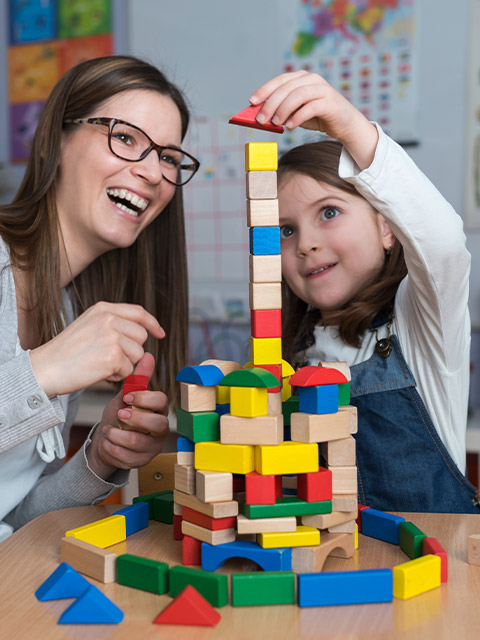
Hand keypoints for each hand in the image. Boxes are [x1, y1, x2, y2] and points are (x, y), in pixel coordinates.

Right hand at [30, 301, 164, 397]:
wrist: (45, 368)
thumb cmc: (65, 352)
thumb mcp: (89, 325)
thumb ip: (113, 322)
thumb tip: (143, 331)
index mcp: (103, 309)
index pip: (138, 312)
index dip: (152, 323)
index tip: (160, 333)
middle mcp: (109, 319)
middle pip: (141, 336)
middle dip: (132, 351)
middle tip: (109, 357)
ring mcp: (112, 337)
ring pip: (138, 354)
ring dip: (124, 364)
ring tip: (100, 364)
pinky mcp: (113, 356)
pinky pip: (129, 370)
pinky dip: (117, 376)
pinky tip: (99, 372)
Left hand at [86, 353, 168, 477]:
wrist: (105, 440)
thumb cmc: (119, 415)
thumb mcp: (125, 396)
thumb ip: (137, 379)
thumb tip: (148, 354)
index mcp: (158, 409)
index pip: (162, 401)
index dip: (145, 399)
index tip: (127, 397)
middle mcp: (160, 427)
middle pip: (158, 424)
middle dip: (137, 419)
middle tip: (120, 415)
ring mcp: (153, 446)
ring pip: (141, 442)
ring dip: (119, 436)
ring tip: (107, 430)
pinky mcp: (143, 461)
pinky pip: (129, 457)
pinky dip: (114, 449)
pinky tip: (108, 443)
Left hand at [249, 71, 378, 169]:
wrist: (343, 123)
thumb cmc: (316, 116)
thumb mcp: (295, 112)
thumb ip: (281, 111)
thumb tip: (260, 117)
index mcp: (301, 78)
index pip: (279, 81)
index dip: (264, 91)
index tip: (252, 102)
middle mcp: (311, 79)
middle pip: (286, 88)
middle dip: (270, 104)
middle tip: (260, 119)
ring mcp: (322, 89)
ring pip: (297, 95)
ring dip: (283, 110)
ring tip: (275, 123)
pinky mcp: (330, 102)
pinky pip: (311, 107)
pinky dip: (298, 117)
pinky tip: (291, 126)